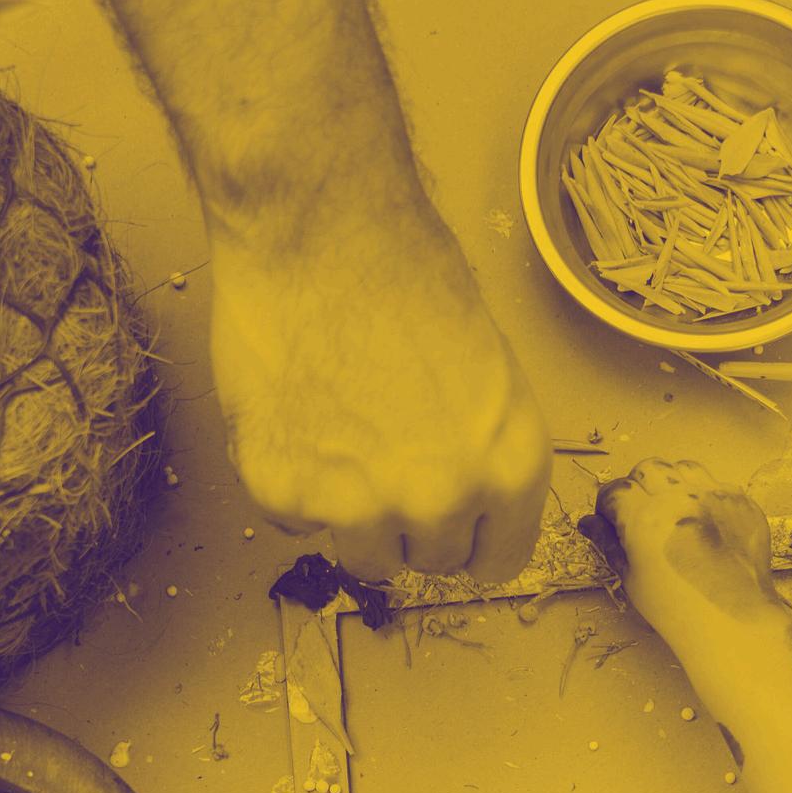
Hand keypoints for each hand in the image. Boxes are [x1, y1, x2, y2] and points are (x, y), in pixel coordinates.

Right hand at [205, 222, 549, 580]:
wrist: (318, 231)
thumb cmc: (404, 273)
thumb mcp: (487, 370)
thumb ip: (481, 450)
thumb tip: (463, 495)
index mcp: (509, 466)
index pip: (499, 561)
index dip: (472, 538)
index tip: (452, 527)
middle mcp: (443, 498)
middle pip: (430, 561)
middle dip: (410, 520)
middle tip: (384, 452)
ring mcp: (358, 504)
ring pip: (363, 557)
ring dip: (351, 514)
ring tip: (339, 435)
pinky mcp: (282, 492)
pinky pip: (294, 521)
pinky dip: (290, 480)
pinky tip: (297, 415)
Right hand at [593, 459, 791, 681]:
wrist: (730, 618)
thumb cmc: (677, 606)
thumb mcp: (631, 577)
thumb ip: (608, 543)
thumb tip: (588, 523)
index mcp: (644, 518)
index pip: (616, 489)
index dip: (609, 503)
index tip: (612, 517)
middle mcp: (679, 498)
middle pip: (648, 469)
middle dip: (640, 486)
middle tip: (643, 512)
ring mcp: (713, 496)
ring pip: (684, 468)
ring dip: (673, 482)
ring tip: (675, 510)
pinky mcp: (739, 502)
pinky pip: (716, 484)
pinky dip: (705, 496)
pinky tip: (703, 522)